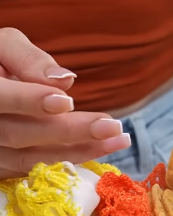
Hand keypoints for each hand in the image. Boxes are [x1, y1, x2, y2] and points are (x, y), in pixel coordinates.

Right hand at [0, 28, 130, 179]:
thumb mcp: (3, 46)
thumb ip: (27, 58)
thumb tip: (63, 80)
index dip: (29, 102)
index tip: (67, 102)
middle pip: (18, 134)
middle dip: (68, 131)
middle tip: (112, 125)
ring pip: (29, 159)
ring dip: (77, 152)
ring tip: (119, 139)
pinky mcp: (1, 165)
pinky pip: (33, 170)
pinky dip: (68, 161)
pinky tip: (100, 150)